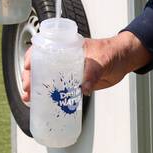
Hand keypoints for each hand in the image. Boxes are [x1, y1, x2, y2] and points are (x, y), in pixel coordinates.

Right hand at [21, 30, 151, 101]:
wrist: (125, 60)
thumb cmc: (112, 52)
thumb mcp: (102, 60)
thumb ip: (92, 73)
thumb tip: (83, 88)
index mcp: (66, 48)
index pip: (43, 49)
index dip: (31, 58)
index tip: (27, 68)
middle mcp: (63, 59)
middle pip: (40, 66)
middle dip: (30, 78)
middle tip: (27, 90)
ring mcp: (68, 71)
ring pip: (46, 79)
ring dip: (36, 89)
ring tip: (29, 100)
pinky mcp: (74, 83)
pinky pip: (58, 89)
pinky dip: (49, 97)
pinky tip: (42, 104)